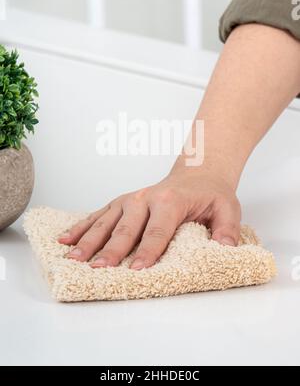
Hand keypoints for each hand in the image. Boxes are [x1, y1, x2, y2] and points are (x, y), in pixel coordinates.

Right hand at [58, 168, 240, 269]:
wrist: (196, 174)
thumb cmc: (210, 194)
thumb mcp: (227, 209)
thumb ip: (227, 230)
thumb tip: (225, 251)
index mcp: (170, 201)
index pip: (158, 230)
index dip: (147, 251)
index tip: (136, 270)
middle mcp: (145, 198)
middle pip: (126, 228)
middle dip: (112, 250)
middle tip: (98, 269)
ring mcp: (129, 200)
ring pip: (106, 222)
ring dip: (89, 240)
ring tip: (74, 258)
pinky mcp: (120, 203)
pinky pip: (98, 215)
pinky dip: (81, 227)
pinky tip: (66, 239)